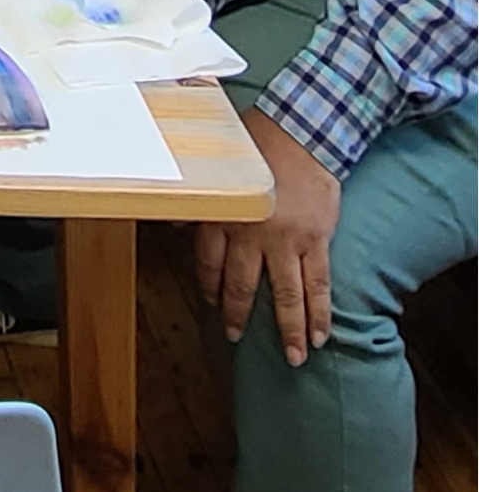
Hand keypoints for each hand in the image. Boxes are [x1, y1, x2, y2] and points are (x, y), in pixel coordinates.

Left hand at [199, 110, 343, 363]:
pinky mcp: (317, 241)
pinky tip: (319, 334)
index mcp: (223, 219)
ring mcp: (287, 242)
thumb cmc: (258, 151)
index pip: (209, 265)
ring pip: (286, 295)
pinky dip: (319, 312)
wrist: (302, 134)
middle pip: (242, 287)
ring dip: (287, 329)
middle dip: (239, 317)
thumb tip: (172, 226)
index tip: (212, 304)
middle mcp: (251, 235)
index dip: (210, 288)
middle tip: (236, 339)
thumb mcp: (218, 177)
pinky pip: (319, 284)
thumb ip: (199, 206)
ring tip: (291, 357)